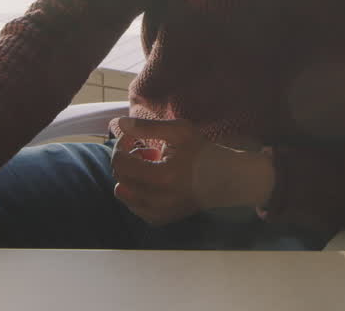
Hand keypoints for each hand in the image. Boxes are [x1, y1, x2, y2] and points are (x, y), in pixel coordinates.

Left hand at [110, 117, 274, 225]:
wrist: (224, 180)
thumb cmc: (202, 152)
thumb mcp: (179, 131)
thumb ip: (147, 127)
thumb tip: (120, 124)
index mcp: (163, 177)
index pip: (120, 163)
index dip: (121, 146)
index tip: (132, 138)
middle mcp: (158, 200)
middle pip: (120, 177)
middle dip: (125, 159)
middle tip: (143, 149)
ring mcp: (158, 213)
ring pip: (123, 193)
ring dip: (129, 176)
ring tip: (149, 166)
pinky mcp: (159, 219)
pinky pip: (133, 206)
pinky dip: (136, 192)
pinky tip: (152, 181)